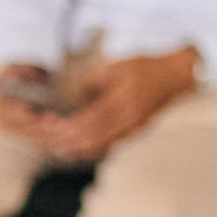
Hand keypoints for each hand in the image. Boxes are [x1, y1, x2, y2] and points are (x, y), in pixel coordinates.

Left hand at [0, 47, 198, 160]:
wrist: (176, 79)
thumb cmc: (147, 68)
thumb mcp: (116, 67)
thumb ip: (92, 83)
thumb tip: (73, 97)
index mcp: (122, 105)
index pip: (87, 124)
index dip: (64, 127)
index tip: (47, 122)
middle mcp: (125, 124)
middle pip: (87, 142)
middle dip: (61, 141)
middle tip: (40, 135)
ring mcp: (129, 132)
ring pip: (93, 149)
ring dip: (69, 148)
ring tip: (49, 141)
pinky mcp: (130, 135)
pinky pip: (102, 148)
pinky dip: (82, 148)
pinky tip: (69, 143)